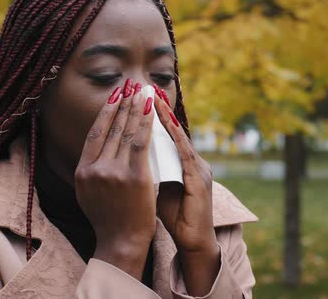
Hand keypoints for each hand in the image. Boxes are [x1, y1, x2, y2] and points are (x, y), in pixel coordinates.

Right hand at [74, 81, 155, 279]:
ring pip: (126, 132)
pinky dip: (146, 123)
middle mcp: (95, 168)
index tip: (114, 96)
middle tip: (129, 84)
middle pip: (110, 128)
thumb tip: (97, 151)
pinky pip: (141, 142)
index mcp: (83, 171)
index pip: (95, 134)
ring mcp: (114, 172)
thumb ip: (92, 171)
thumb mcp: (89, 193)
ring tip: (141, 90)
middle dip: (122, 103)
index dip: (106, 112)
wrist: (121, 242)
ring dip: (135, 107)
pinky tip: (151, 109)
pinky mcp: (134, 176)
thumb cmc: (109, 219)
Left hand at [153, 93, 219, 295]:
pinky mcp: (200, 178)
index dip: (153, 115)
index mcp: (183, 163)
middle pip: (173, 129)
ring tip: (154, 97)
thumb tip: (127, 155)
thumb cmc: (175, 216)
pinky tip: (165, 122)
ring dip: (166, 116)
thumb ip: (148, 171)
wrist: (194, 240)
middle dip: (158, 107)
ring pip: (179, 136)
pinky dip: (175, 135)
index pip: (166, 134)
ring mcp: (198, 168)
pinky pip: (185, 153)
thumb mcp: (158, 188)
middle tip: (146, 86)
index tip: (139, 96)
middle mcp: (193, 161)